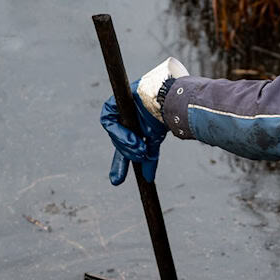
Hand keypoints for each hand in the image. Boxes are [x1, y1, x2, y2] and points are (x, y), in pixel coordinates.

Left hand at [100, 58, 188, 184]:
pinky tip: (131, 140)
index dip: (119, 165)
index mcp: (134, 129)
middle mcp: (126, 120)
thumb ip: (148, 157)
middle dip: (128, 152)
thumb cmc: (165, 116)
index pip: (124, 148)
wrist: (171, 98)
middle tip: (140, 155)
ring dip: (125, 143)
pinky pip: (108, 120)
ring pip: (113, 133)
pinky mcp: (116, 102)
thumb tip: (147, 178)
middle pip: (119, 141)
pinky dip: (119, 132)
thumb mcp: (155, 141)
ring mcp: (120, 111)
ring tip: (139, 148)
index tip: (116, 181)